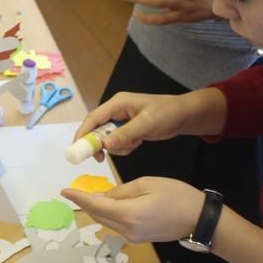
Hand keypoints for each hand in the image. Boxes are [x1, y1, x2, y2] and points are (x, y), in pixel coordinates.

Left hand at [61, 177, 204, 243]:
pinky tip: (108, 204)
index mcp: (128, 215)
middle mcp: (127, 230)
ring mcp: (133, 237)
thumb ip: (121, 191)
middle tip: (75, 191)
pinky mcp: (139, 238)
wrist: (200, 219)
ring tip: (89, 195)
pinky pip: (117, 225)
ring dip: (96, 209)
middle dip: (85, 204)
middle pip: (98, 216)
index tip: (64, 191)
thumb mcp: (146, 184)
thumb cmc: (177, 196)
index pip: (95, 205)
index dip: (78, 198)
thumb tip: (103, 196)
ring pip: (106, 221)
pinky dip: (108, 214)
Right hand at [73, 88, 226, 160]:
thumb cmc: (167, 113)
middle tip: (101, 159)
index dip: (83, 133)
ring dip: (118, 147)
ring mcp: (122, 121)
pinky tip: (138, 143)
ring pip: (108, 139)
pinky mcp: (128, 130)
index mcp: (118, 104)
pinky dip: (125, 148)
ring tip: (134, 145)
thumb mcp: (147, 123)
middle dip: (100, 144)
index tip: (78, 149)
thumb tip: (105, 145)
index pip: (93, 118)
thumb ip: (126, 134)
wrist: (184, 116)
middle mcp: (116, 111)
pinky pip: (118, 143)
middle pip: (97, 130)